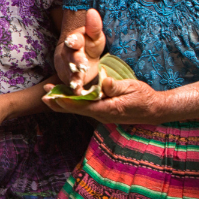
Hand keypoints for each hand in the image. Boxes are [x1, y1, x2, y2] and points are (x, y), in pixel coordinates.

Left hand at [43, 74, 167, 123]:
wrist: (155, 110)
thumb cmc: (145, 98)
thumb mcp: (132, 88)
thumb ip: (117, 86)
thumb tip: (104, 83)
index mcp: (108, 109)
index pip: (83, 106)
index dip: (67, 101)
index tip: (53, 97)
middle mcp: (102, 115)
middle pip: (76, 110)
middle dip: (59, 102)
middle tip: (43, 94)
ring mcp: (102, 115)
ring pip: (79, 109)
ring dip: (63, 102)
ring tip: (48, 95)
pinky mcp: (103, 112)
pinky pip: (85, 108)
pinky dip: (73, 102)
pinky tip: (65, 96)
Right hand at [55, 9, 106, 94]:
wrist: (78, 59)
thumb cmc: (89, 46)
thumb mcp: (95, 36)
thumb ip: (94, 26)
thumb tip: (92, 11)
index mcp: (75, 40)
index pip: (73, 39)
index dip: (73, 41)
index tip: (73, 41)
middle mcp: (68, 53)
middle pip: (70, 57)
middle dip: (75, 61)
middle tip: (81, 65)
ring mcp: (66, 67)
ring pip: (69, 72)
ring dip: (73, 77)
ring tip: (77, 84)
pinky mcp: (67, 79)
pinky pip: (70, 84)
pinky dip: (72, 89)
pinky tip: (77, 93)